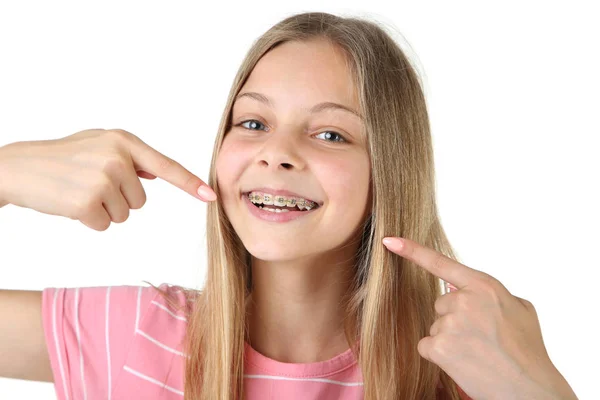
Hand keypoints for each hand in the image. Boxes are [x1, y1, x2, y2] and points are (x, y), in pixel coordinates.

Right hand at [0, 128, 216, 230]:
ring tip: (80, 190)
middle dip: (118, 198)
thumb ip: (129, 156)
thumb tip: (154, 172)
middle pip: (141, 200)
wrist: (18, 167)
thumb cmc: (61, 157)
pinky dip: (89, 221)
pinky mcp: (87, 202)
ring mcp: (102, 179)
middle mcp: (117, 157)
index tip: (211, 196)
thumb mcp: (97, 143)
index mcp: (124, 141)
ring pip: (125, 214)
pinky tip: (71, 203)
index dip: (190, 183)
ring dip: (104, 210)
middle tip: (90, 184)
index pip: (165, 166)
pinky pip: (104, 225)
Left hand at [382, 236, 577, 399]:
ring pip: (436, 326)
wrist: (529, 387)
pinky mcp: (439, 346)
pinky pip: (427, 346)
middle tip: (481, 339)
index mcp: (484, 286)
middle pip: (441, 304)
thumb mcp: (521, 309)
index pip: (441, 263)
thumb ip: (493, 294)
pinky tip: (463, 363)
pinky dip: (440, 355)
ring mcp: (450, 322)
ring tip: (478, 353)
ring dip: (450, 340)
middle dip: (456, 319)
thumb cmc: (527, 351)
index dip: (412, 251)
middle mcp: (463, 299)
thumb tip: (471, 292)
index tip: (390, 240)